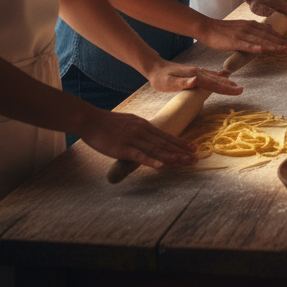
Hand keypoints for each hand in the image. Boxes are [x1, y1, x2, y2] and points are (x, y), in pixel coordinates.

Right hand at [77, 107, 197, 168]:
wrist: (91, 120)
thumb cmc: (108, 123)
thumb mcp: (129, 122)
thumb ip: (141, 129)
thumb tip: (150, 135)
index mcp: (144, 125)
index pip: (166, 135)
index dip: (180, 142)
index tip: (193, 147)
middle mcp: (142, 131)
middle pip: (165, 143)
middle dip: (181, 151)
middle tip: (196, 158)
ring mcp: (133, 139)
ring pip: (156, 149)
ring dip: (171, 156)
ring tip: (184, 162)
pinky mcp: (122, 148)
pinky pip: (139, 155)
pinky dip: (151, 160)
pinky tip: (161, 165)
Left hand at [147, 62, 243, 97]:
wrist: (155, 67)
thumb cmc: (160, 78)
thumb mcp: (167, 83)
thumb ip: (182, 82)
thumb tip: (196, 80)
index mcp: (194, 75)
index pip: (212, 84)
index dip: (225, 88)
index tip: (237, 91)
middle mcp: (198, 72)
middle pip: (217, 80)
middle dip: (229, 86)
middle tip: (242, 90)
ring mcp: (197, 72)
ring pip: (215, 78)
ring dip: (226, 82)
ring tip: (236, 86)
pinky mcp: (195, 73)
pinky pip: (211, 75)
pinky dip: (219, 76)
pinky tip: (225, 76)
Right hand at [196, 15, 286, 53]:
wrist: (207, 27)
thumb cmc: (223, 30)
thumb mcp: (242, 27)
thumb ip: (255, 29)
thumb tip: (268, 30)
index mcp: (252, 25)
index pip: (270, 32)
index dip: (281, 39)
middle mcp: (249, 28)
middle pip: (269, 36)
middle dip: (282, 43)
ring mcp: (242, 34)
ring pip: (261, 41)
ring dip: (273, 45)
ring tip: (284, 50)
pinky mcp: (234, 41)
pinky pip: (246, 45)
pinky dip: (254, 47)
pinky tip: (262, 50)